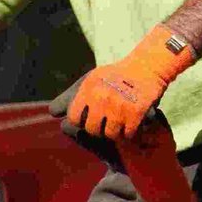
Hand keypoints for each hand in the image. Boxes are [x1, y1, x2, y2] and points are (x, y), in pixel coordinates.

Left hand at [65, 26, 195, 141]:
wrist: (148, 66)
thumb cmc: (116, 75)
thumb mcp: (91, 80)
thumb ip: (71, 97)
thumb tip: (53, 114)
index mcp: (88, 89)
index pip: (74, 119)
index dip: (81, 122)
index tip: (90, 118)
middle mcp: (101, 97)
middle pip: (91, 130)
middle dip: (99, 129)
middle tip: (108, 121)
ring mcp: (118, 106)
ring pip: (110, 135)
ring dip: (116, 132)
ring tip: (121, 122)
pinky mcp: (136, 112)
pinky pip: (127, 134)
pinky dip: (130, 132)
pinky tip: (132, 123)